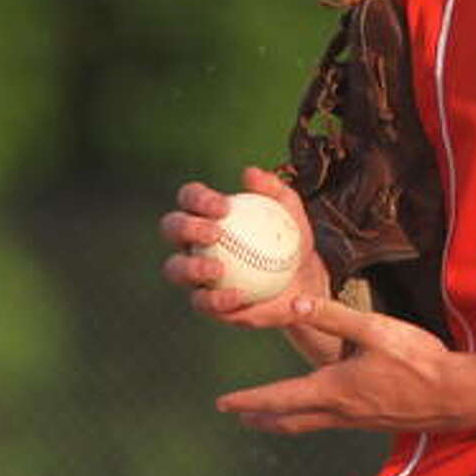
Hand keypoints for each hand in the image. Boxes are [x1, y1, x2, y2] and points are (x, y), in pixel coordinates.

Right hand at [159, 167, 340, 365]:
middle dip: (185, 227)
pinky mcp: (207, 303)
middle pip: (171, 228)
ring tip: (218, 269)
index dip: (198, 199)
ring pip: (176, 269)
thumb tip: (250, 173)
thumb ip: (273, 189)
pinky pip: (205, 302)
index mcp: (205, 214)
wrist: (304, 280)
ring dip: (191, 267)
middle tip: (215, 233)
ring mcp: (194, 274)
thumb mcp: (291, 211)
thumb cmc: (291, 239)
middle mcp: (192, 242)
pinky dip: (219, 299)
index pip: (190, 198)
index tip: (224, 207)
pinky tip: (239, 295)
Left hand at [215, 294, 471, 434]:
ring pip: (309, 424)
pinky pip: (332, 422)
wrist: (456, 395)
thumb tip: (295, 304)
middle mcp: (339, 411)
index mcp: (333, 388)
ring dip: (284, 420)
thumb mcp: (375, 329)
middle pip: (289, 420)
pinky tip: (322, 409)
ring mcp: (357, 420)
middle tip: (238, 415)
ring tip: (270, 417)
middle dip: (261, 416)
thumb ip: (335, 316)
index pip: (279, 397)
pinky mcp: (374, 421)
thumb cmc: (418, 360)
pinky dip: (312, 418)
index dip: (249, 400)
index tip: (223, 403)